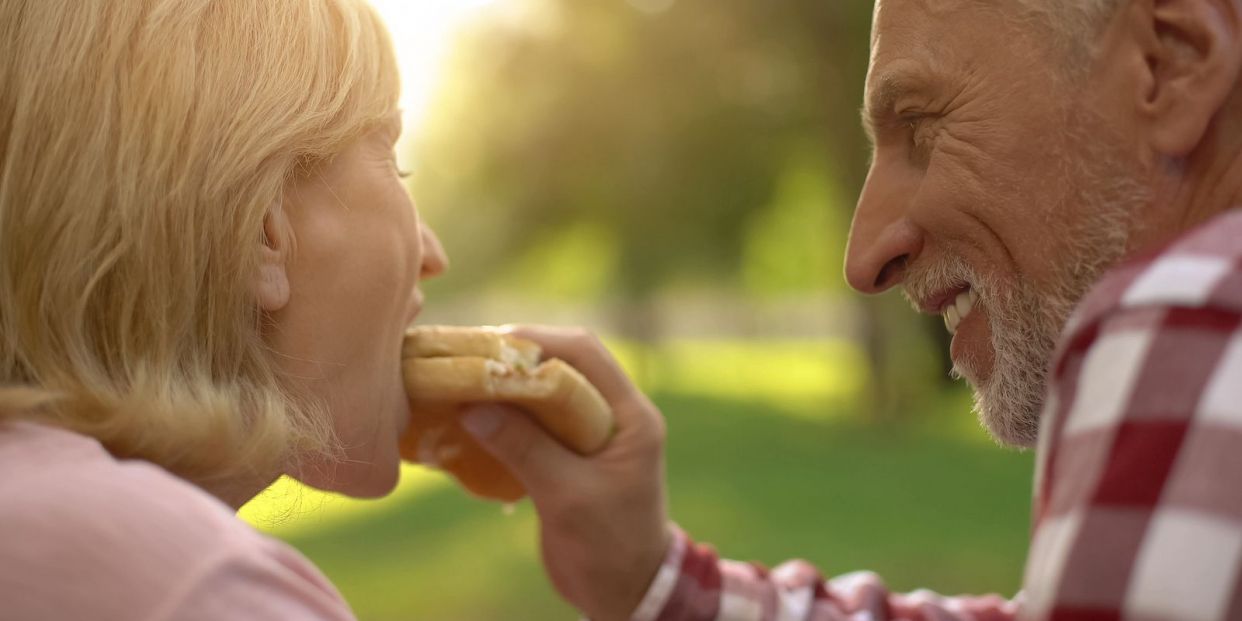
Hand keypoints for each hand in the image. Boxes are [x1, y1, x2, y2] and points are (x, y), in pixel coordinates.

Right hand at [460, 326, 670, 620]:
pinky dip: (507, 417)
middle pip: (562, 365)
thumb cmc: (610, 546)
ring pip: (546, 391)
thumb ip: (525, 448)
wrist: (627, 592)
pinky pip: (537, 422)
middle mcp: (614, 414)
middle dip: (516, 360)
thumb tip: (473, 407)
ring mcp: (592, 434)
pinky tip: (474, 420)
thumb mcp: (567, 496)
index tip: (490, 346)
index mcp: (631, 414)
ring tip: (463, 385)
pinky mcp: (571, 456)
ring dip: (508, 388)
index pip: (585, 354)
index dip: (538, 342)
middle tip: (467, 363)